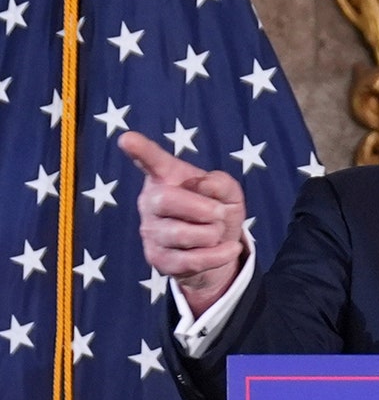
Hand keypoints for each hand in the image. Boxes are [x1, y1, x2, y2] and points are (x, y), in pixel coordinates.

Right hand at [118, 131, 246, 313]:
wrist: (219, 250)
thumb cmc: (218, 213)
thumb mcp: (230, 194)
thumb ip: (221, 183)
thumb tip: (201, 185)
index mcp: (166, 177)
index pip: (151, 161)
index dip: (140, 150)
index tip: (127, 139)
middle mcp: (150, 201)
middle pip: (165, 200)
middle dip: (202, 208)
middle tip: (219, 213)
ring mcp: (150, 231)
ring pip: (182, 234)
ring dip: (212, 234)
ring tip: (216, 232)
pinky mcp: (157, 259)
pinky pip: (190, 260)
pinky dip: (218, 255)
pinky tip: (228, 249)